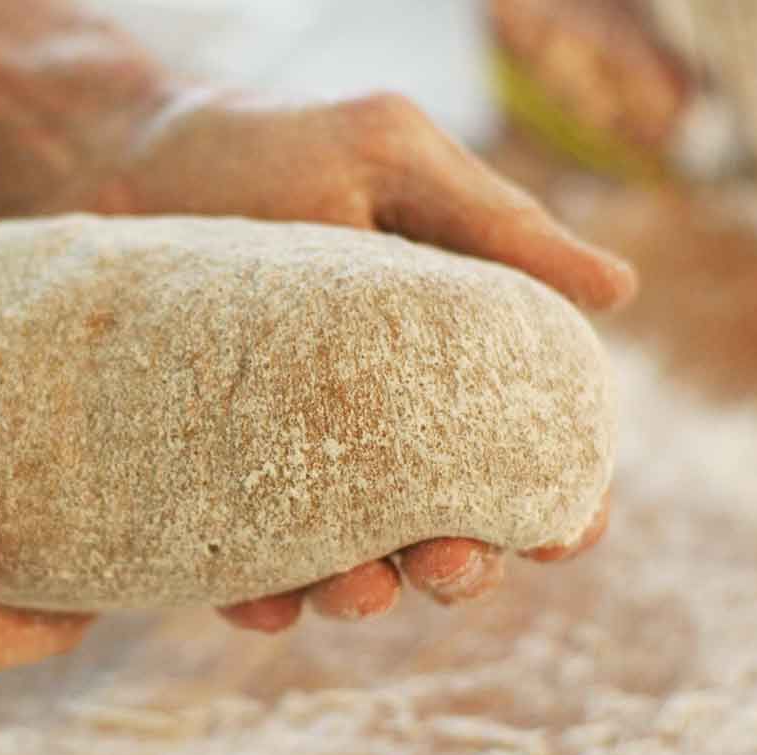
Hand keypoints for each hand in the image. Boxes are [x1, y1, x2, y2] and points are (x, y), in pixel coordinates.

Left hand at [49, 90, 630, 629]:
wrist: (136, 158)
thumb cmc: (277, 151)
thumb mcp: (389, 163)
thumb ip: (495, 228)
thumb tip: (620, 289)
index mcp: (447, 362)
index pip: (525, 453)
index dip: (559, 506)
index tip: (562, 534)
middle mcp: (378, 427)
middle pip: (446, 529)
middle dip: (460, 566)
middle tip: (444, 560)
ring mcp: (294, 460)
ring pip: (351, 563)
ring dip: (365, 594)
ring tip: (358, 589)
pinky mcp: (214, 477)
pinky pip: (243, 559)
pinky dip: (260, 594)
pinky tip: (261, 601)